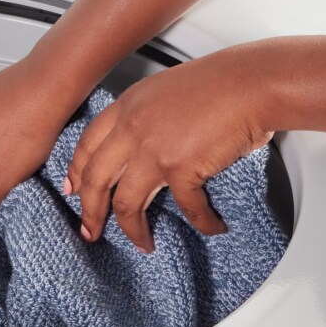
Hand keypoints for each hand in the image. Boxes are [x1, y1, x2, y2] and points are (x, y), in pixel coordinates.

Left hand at [67, 43, 273, 248]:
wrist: (251, 82)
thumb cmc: (222, 83)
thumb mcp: (165, 91)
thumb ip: (148, 117)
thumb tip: (149, 148)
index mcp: (127, 107)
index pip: (88, 145)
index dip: (77, 172)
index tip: (73, 191)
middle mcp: (132, 128)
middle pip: (95, 180)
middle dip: (90, 212)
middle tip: (91, 231)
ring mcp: (153, 150)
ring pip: (126, 204)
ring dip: (134, 231)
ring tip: (143, 244)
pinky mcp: (181, 168)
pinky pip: (187, 209)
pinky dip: (202, 222)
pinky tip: (211, 227)